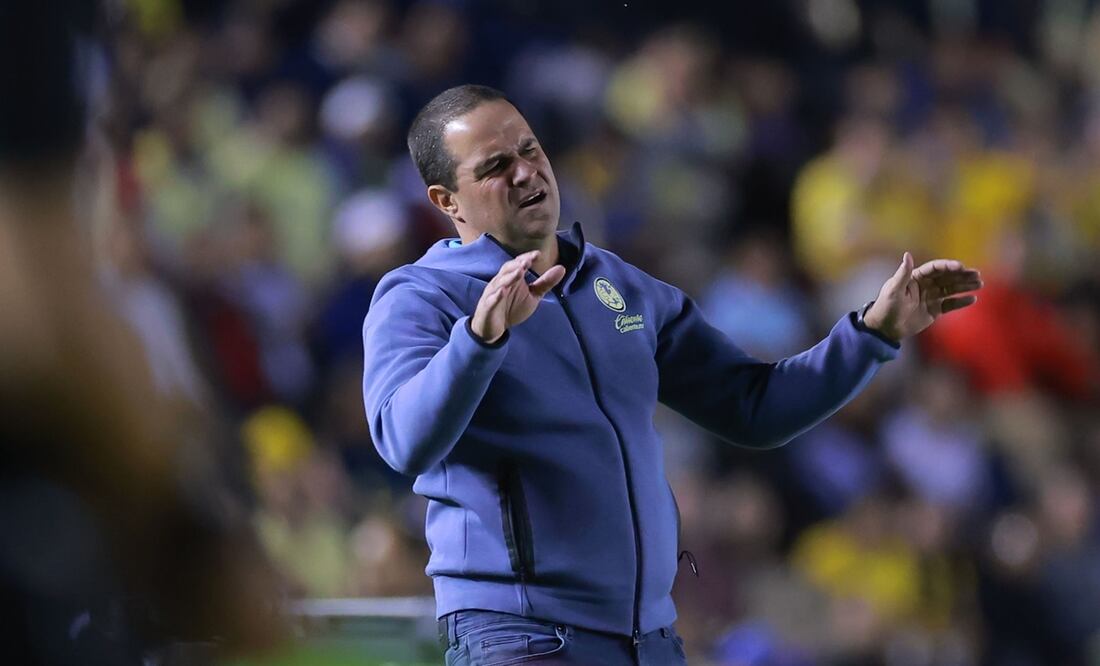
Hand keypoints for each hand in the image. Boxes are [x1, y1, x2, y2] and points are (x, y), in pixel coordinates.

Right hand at [470, 250, 566, 343]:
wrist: (494, 328)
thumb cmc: (512, 308)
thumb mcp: (533, 295)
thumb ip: (545, 282)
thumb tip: (562, 268)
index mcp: (512, 278)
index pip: (518, 264)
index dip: (527, 258)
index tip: (538, 254)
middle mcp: (501, 283)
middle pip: (507, 269)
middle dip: (517, 264)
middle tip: (527, 261)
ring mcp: (493, 294)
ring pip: (499, 282)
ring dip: (509, 276)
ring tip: (519, 271)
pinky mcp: (487, 307)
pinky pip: (491, 300)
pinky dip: (496, 295)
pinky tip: (502, 291)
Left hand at [862, 252, 982, 341]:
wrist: (885, 328)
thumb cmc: (886, 306)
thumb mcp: (893, 290)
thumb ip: (902, 273)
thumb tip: (907, 254)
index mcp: (915, 277)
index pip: (935, 269)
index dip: (948, 266)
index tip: (961, 267)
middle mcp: (926, 285)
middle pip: (947, 277)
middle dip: (962, 275)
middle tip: (977, 274)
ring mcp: (931, 297)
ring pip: (951, 289)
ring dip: (965, 286)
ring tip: (980, 284)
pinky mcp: (934, 310)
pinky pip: (950, 304)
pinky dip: (961, 302)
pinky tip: (973, 299)